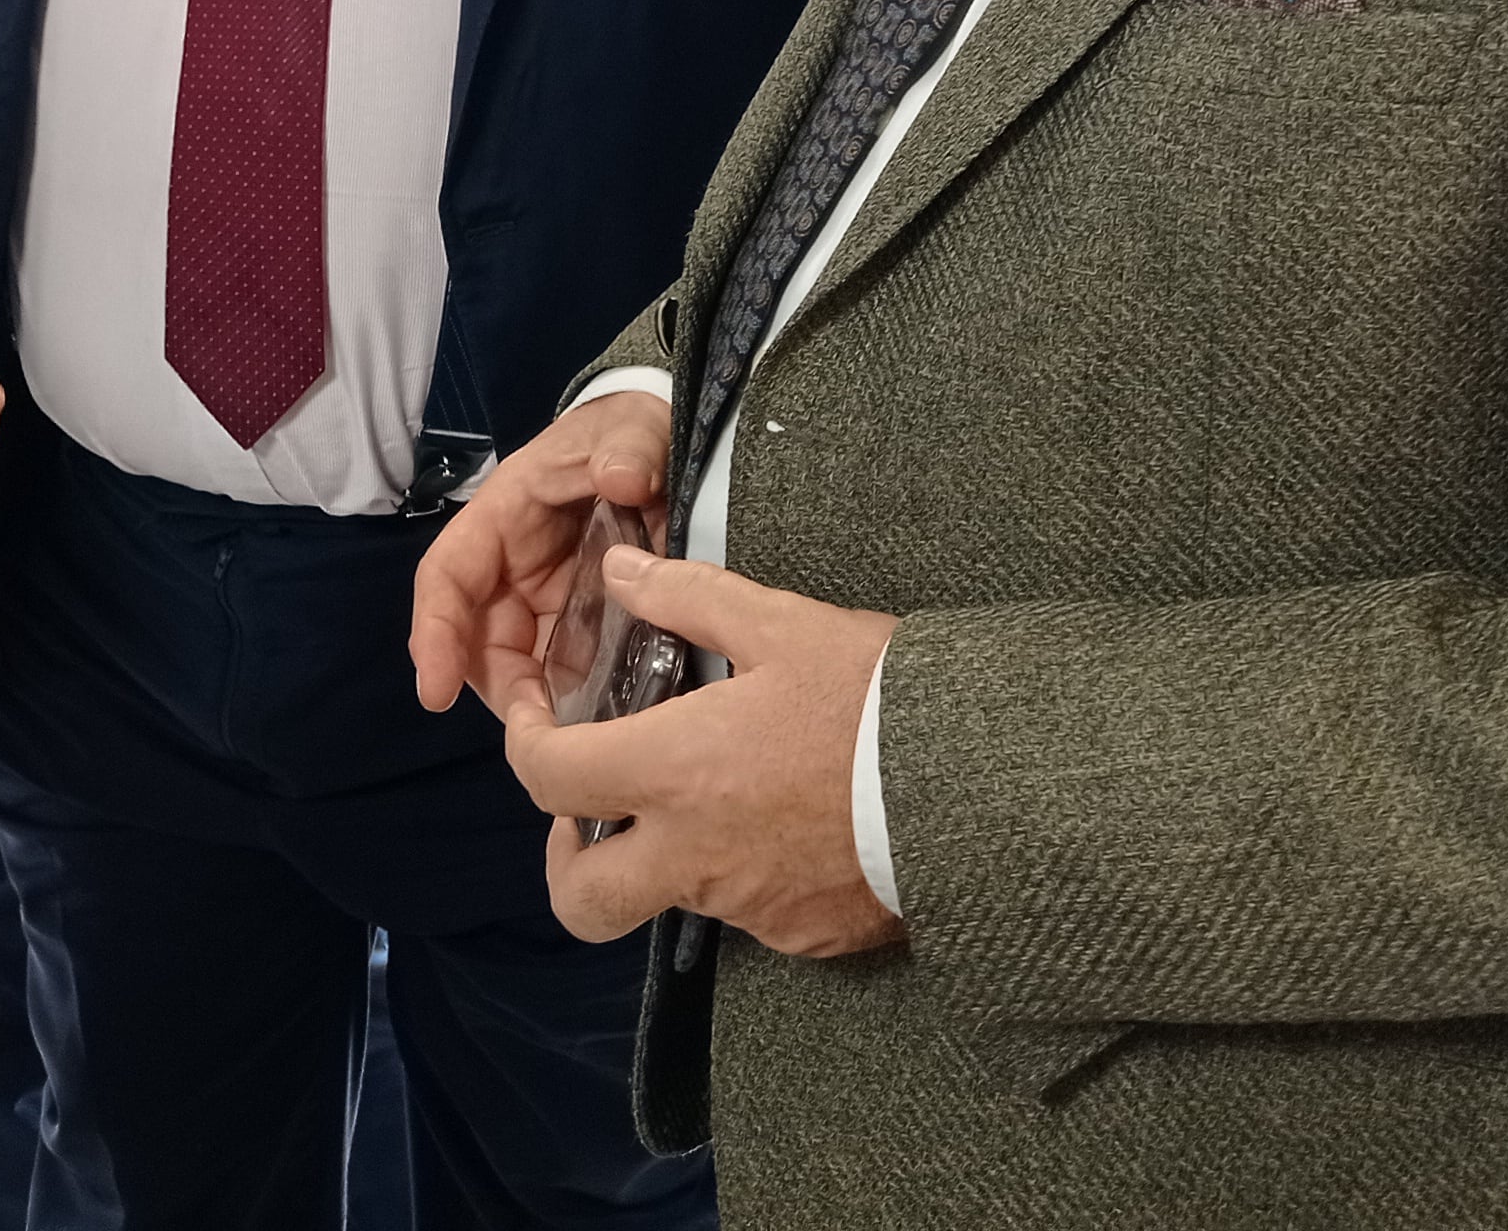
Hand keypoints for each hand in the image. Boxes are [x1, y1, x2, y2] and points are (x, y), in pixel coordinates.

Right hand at [410, 387, 671, 719]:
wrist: (671, 443)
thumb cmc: (632, 429)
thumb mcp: (633, 428)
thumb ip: (628, 448)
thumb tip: (623, 476)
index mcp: (505, 515)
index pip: (448, 577)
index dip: (434, 633)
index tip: (435, 691)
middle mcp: (515, 566)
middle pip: (478, 639)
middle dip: (497, 687)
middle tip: (535, 732)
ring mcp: (550, 598)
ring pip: (521, 664)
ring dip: (537, 702)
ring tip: (573, 736)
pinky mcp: (585, 622)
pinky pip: (568, 670)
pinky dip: (577, 699)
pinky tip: (605, 724)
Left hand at [499, 549, 900, 957]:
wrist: (984, 787)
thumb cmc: (879, 700)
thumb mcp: (784, 625)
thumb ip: (689, 597)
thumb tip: (620, 572)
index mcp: (677, 771)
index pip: (548, 778)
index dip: (522, 745)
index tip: (536, 721)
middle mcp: (696, 854)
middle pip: (581, 899)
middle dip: (567, 862)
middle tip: (592, 812)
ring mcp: (749, 907)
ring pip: (670, 898)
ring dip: (669, 854)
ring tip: (717, 793)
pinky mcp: (803, 936)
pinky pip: (748, 914)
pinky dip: (747, 874)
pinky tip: (788, 823)